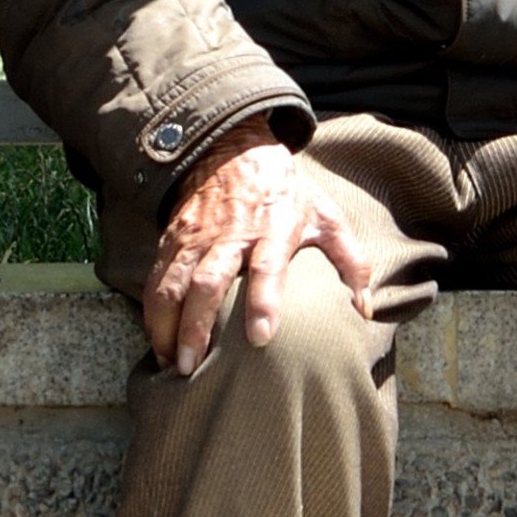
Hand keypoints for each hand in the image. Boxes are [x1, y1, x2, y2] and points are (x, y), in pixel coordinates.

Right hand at [142, 117, 372, 377]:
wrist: (234, 149)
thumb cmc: (286, 191)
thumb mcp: (327, 216)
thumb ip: (351, 262)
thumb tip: (364, 309)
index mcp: (272, 229)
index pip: (266, 268)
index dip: (262, 302)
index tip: (260, 338)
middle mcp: (229, 235)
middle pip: (207, 284)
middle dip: (196, 327)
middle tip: (194, 367)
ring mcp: (195, 237)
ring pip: (172, 284)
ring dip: (166, 324)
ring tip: (171, 361)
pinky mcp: (172, 239)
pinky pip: (156, 277)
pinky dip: (152, 310)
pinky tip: (157, 339)